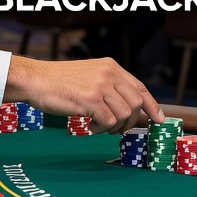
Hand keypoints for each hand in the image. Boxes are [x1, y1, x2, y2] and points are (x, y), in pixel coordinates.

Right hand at [5, 56, 165, 133]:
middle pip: (136, 104)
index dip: (152, 105)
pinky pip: (109, 122)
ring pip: (124, 115)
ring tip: (99, 126)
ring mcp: (101, 86)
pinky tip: (90, 125)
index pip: (140, 87)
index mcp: (111, 66)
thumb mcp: (89, 75)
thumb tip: (127, 107)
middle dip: (131, 121)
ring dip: (114, 127)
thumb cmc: (59, 82)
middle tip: (118, 130)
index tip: (159, 119)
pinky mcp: (91, 100)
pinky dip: (102, 129)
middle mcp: (109, 74)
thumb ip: (108, 85)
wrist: (36, 80)